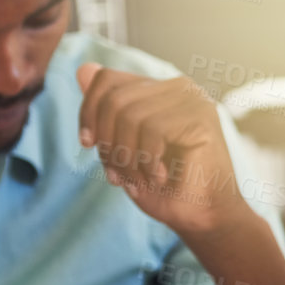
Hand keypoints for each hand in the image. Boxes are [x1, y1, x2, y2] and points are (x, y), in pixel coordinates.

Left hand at [76, 63, 256, 239]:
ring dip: (127, 158)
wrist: (201, 216)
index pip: (107, 81)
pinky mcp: (201, 117)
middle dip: (107, 143)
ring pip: (130, 116)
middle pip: (114, 99)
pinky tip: (160, 176)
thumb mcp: (122, 146)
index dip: (88, 113)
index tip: (89, 145)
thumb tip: (83, 68)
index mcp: (159, 90)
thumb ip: (106, 111)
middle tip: (118, 174)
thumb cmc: (164, 185)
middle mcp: (177, 87)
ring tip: (140, 179)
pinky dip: (146, 161)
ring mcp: (192, 99)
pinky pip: (152, 130)